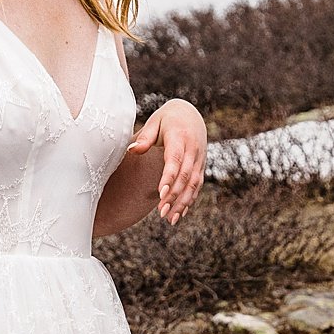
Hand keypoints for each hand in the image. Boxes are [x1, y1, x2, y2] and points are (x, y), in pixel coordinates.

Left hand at [127, 99, 206, 224]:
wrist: (190, 114)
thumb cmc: (167, 119)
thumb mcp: (155, 122)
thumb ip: (145, 137)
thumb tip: (132, 150)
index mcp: (180, 137)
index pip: (175, 160)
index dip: (169, 177)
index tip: (161, 194)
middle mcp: (193, 149)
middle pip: (185, 176)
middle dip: (174, 195)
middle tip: (161, 212)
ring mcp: (199, 159)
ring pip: (194, 184)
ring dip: (183, 202)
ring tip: (170, 219)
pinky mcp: (201, 166)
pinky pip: (197, 186)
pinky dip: (190, 200)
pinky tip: (180, 214)